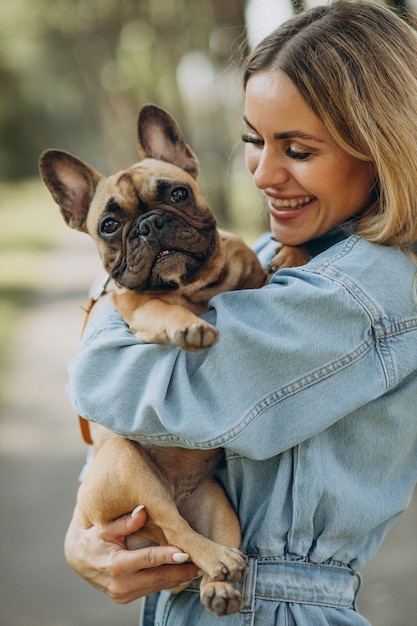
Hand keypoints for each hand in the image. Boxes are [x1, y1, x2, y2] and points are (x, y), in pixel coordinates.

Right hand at [64, 505, 199, 603]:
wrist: (78, 558)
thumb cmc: (94, 537)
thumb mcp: (106, 526)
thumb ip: (125, 521)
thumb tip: (143, 510)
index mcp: (115, 566)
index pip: (148, 560)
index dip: (168, 556)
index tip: (186, 552)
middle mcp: (120, 586)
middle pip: (158, 578)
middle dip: (181, 571)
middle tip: (201, 562)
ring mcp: (123, 595)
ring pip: (157, 586)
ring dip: (177, 577)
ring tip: (197, 566)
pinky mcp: (126, 598)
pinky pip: (151, 588)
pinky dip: (167, 581)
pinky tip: (182, 571)